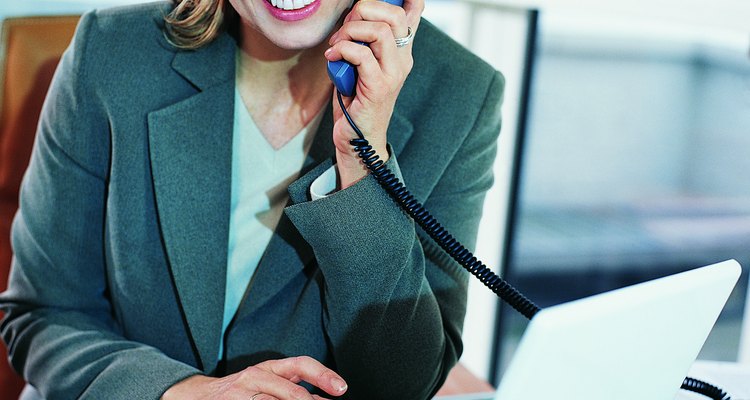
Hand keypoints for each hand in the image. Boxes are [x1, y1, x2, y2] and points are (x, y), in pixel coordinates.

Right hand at [161, 356, 346, 399]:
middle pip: (291, 390)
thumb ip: (293, 389)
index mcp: (269, 368)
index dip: (323, 375)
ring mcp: (242, 393)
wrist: (197, 396)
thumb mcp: (269, 382)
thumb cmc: (241, 391)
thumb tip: (323, 399)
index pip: (301, 365)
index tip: (341, 388)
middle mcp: (256, 376)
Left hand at [325, 0, 424, 187]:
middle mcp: (403, 59)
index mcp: (401, 50)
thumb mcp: (361, 64)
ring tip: (338, 44)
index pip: (413, 12)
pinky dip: (342, 50)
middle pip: (394, 14)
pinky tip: (332, 58)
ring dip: (350, 31)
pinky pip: (361, 54)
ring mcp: (393, 73)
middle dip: (363, 10)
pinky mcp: (379, 86)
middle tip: (346, 27)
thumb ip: (364, 41)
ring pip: (379, 30)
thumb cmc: (357, 100)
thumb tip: (355, 14)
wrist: (358, 139)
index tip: (370, 4)